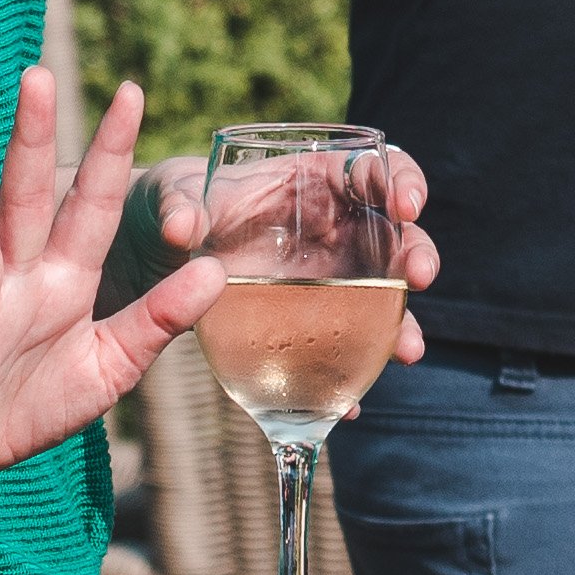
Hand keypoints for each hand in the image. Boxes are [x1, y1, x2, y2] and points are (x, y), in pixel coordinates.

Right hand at [0, 71, 223, 493]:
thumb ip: (159, 319)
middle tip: (38, 76)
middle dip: (33, 143)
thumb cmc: (35, 399)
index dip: (112, 151)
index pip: (92, 204)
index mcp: (63, 280)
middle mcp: (17, 286)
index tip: (132, 90)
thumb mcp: (112, 363)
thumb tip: (214, 270)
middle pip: (26, 204)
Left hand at [151, 146, 447, 391]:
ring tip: (409, 351)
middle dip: (417, 253)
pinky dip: (349, 379)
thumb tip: (182, 227)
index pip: (373, 169)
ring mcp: (328, 281)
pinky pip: (343, 351)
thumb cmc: (176, 206)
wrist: (154, 256)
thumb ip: (179, 205)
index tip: (405, 205)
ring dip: (405, 324)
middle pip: (395, 236)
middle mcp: (333, 229)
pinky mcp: (311, 325)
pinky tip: (348, 405)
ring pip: (384, 300)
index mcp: (311, 181)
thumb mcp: (173, 197)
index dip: (400, 180)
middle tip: (419, 275)